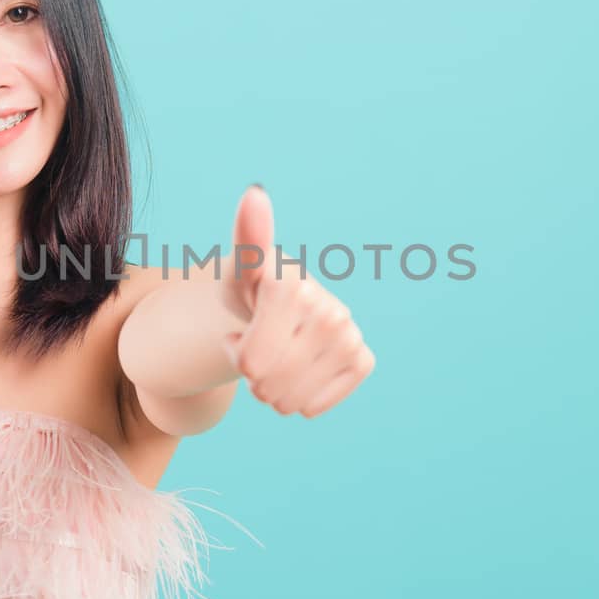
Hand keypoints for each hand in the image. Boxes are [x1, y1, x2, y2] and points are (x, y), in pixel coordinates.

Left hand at [220, 184, 374, 417]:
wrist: (282, 305)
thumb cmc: (253, 288)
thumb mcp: (238, 271)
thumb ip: (246, 238)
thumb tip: (255, 192)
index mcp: (293, 287)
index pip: (249, 361)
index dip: (236, 354)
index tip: (237, 333)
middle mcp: (329, 310)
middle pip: (266, 384)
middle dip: (252, 375)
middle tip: (256, 346)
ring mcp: (349, 335)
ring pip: (288, 401)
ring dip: (272, 390)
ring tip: (275, 356)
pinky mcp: (361, 360)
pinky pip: (314, 406)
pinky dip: (299, 399)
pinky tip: (300, 369)